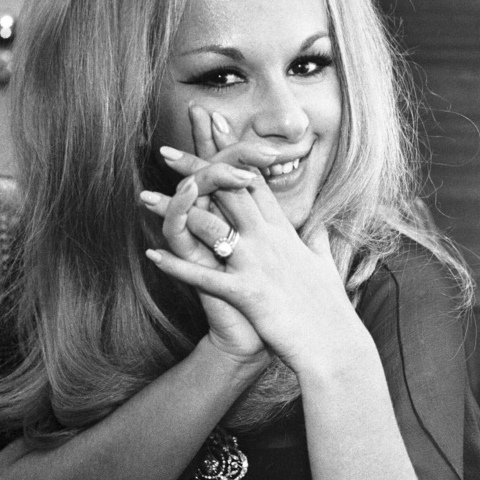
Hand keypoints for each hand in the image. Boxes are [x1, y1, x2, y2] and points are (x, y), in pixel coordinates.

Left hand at [145, 115, 362, 375]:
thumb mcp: (324, 265)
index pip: (253, 181)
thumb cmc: (329, 310)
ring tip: (144, 198)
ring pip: (210, 226)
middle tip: (166, 152)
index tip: (211, 133)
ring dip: (173, 211)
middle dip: (196, 169)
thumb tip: (317, 227)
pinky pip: (205, 276)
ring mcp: (258, 264)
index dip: (229, 155)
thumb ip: (316, 241)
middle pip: (228, 191)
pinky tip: (153, 255)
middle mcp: (270, 239)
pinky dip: (177, 265)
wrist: (335, 346)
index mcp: (284, 231)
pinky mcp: (248, 293)